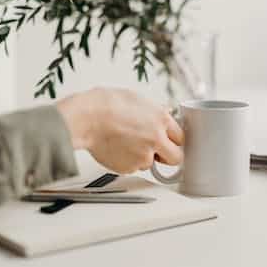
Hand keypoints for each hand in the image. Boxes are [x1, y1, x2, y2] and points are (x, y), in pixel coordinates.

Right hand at [57, 87, 183, 173]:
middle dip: (168, 155)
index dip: (173, 139)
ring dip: (143, 157)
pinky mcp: (129, 167)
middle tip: (158, 151)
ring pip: (151, 163)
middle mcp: (156, 139)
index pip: (181, 137)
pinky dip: (127, 161)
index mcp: (161, 120)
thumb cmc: (105, 105)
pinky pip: (133, 167)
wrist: (85, 118)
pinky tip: (117, 147)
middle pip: (176, 158)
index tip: (170, 141)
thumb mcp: (137, 99)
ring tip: (126, 143)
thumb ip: (154, 111)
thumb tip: (161, 113)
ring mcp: (143, 156)